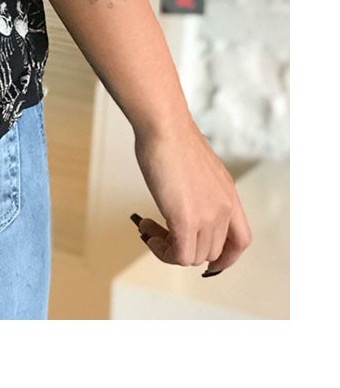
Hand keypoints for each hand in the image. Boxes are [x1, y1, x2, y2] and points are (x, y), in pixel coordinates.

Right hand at [131, 114, 252, 275]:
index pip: (241, 241)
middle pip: (211, 252)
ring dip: (168, 248)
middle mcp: (224, 208)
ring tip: (148, 226)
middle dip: (184, 248)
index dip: (226, 257)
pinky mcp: (186, 220)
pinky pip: (179, 256)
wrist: (163, 125)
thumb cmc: (171, 137)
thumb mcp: (197, 169)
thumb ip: (199, 190)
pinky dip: (162, 251)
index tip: (209, 262)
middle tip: (159, 230)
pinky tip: (147, 230)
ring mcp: (208, 216)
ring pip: (194, 257)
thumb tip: (182, 204)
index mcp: (228, 194)